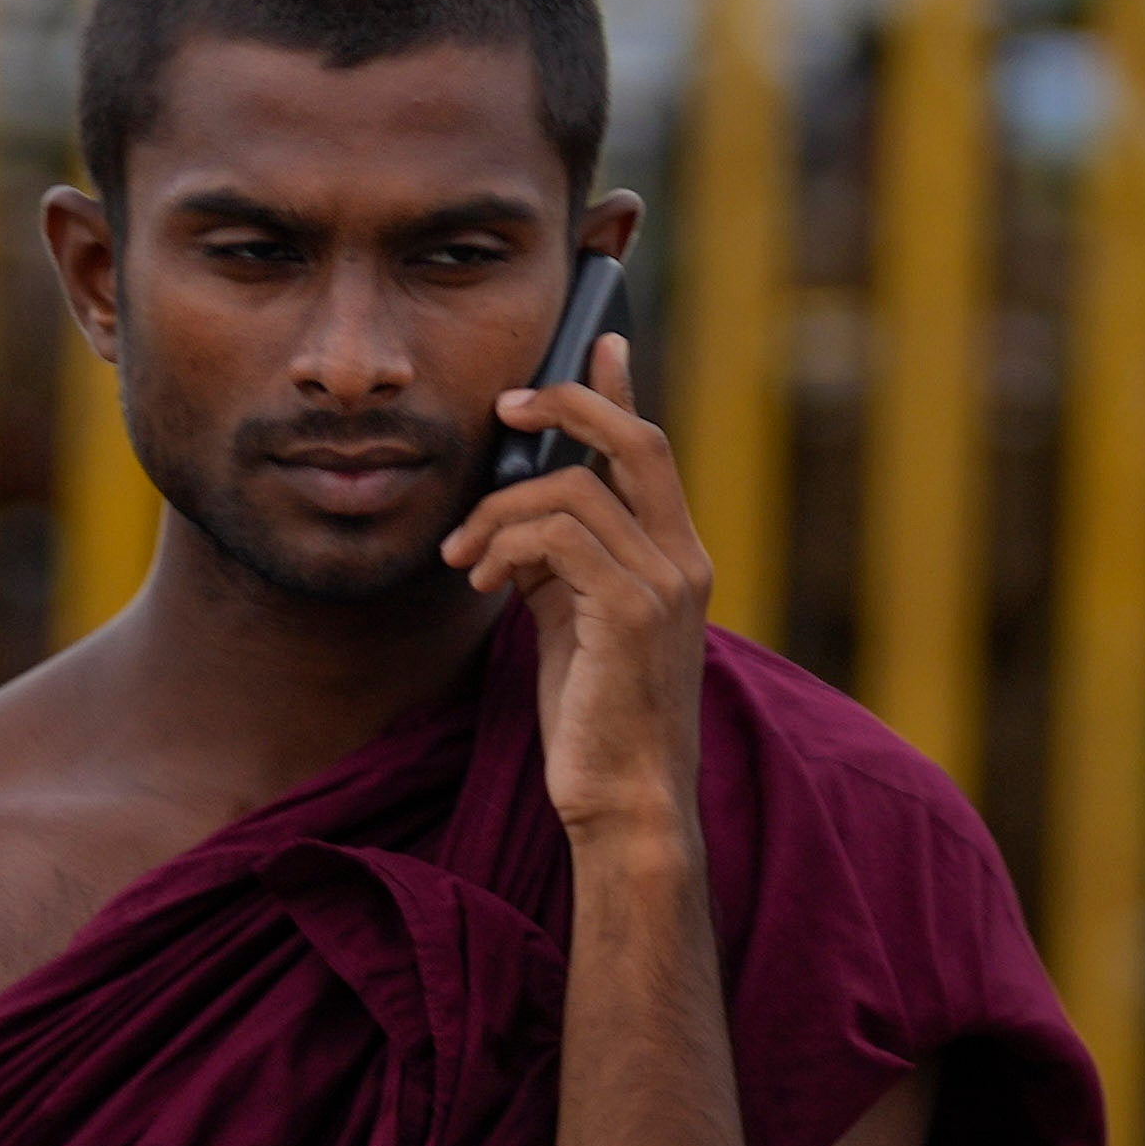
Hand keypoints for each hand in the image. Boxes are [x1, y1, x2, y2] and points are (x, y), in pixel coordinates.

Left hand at [438, 332, 710, 847]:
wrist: (624, 802)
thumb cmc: (596, 721)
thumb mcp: (574, 624)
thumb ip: (561, 566)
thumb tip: (517, 518)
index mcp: (675, 558)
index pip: (649, 452)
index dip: (621, 392)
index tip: (600, 343)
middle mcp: (682, 559)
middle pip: (633, 440)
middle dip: (565, 406)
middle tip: (504, 409)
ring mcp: (664, 583)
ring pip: (569, 492)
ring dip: (496, 514)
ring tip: (462, 560)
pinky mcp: (631, 611)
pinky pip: (556, 536)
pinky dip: (503, 546)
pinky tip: (478, 581)